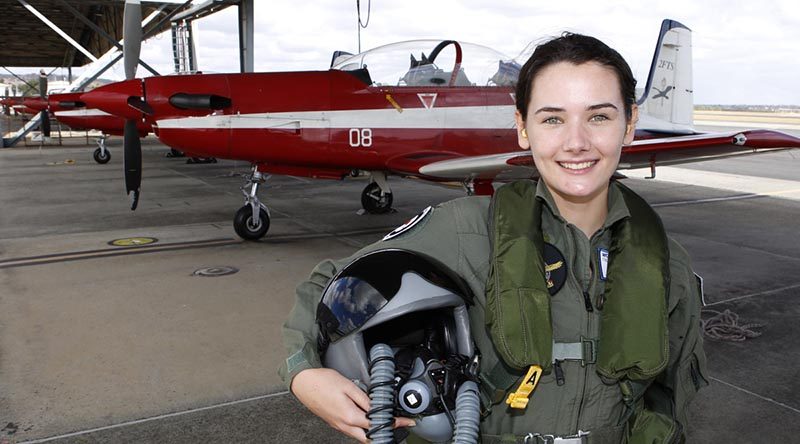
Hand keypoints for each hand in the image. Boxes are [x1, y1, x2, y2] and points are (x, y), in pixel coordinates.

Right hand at [291, 368, 415, 442]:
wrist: (303, 382)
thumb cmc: (322, 382)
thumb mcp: (348, 386)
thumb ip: (365, 399)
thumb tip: (378, 408)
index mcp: (350, 417)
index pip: (378, 424)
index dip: (395, 424)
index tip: (406, 422)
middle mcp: (344, 425)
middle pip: (370, 438)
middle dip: (385, 434)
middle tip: (397, 425)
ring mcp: (338, 425)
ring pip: (360, 436)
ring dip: (374, 432)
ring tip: (385, 421)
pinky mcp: (334, 422)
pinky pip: (352, 431)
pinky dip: (363, 429)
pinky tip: (367, 419)